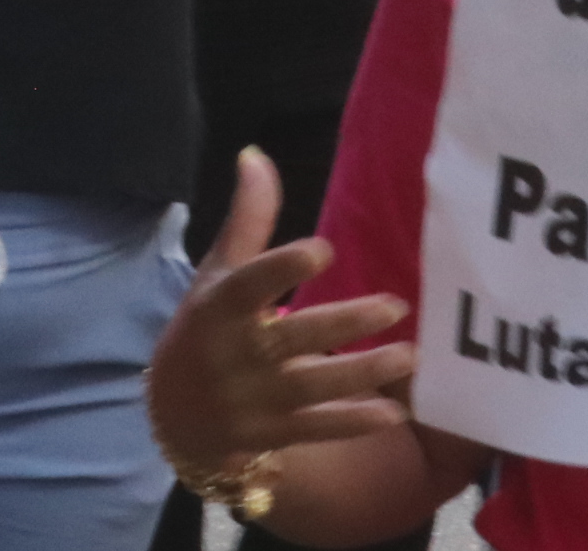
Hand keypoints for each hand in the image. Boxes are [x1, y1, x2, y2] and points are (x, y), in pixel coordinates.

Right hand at [142, 150, 415, 481]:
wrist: (175, 415)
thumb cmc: (207, 327)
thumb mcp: (216, 274)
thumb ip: (246, 220)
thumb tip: (255, 155)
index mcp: (221, 307)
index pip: (251, 284)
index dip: (283, 268)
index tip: (324, 250)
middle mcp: (236, 353)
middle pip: (292, 337)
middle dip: (343, 324)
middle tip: (395, 305)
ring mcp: (254, 399)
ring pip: (313, 385)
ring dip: (363, 373)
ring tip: (411, 355)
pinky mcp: (271, 433)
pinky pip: (317, 428)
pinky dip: (354, 421)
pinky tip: (395, 411)